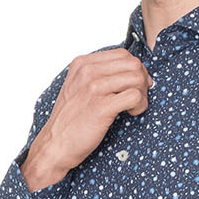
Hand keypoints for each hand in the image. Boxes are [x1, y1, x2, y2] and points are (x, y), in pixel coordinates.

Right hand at [21, 49, 153, 189]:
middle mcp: (88, 71)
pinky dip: (140, 105)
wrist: (55, 144)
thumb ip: (96, 76)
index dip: (136, 69)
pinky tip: (132, 113)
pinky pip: (134, 96)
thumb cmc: (70, 121)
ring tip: (135, 107)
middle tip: (139, 98)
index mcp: (82, 63)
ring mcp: (94, 87)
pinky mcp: (101, 106)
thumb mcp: (77, 88)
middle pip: (133, 64)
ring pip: (137, 78)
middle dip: (143, 81)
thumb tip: (127, 72)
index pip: (122, 54)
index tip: (137, 85)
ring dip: (143, 95)